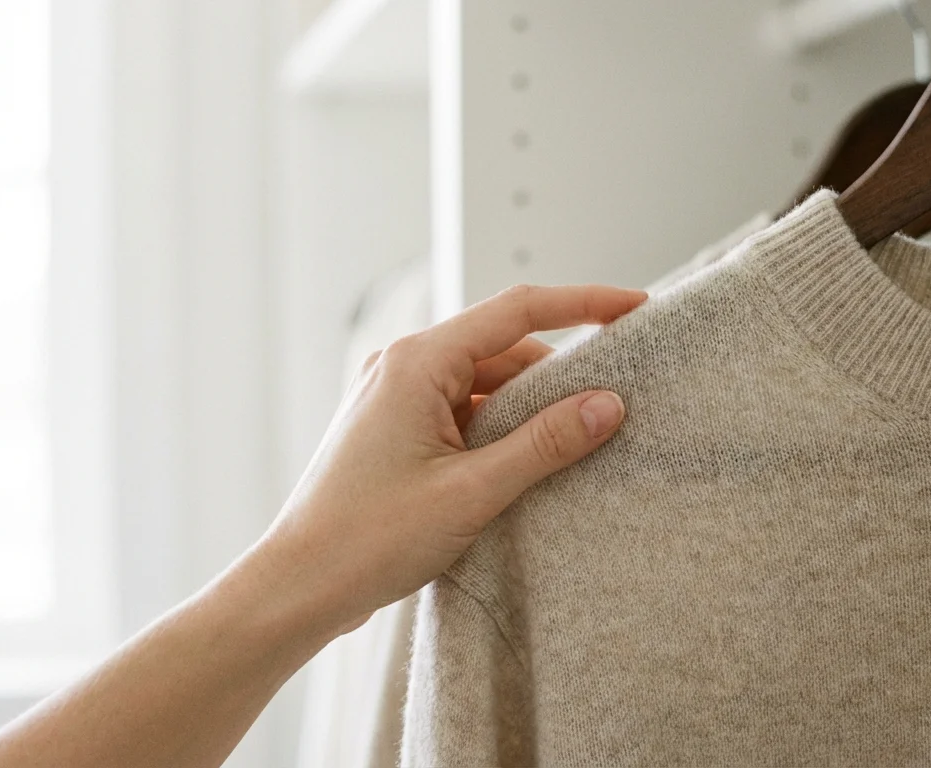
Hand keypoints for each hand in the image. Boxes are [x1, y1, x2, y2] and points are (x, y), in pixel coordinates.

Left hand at [252, 284, 646, 635]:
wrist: (297, 588)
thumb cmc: (365, 540)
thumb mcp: (472, 492)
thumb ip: (545, 444)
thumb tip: (606, 405)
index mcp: (417, 363)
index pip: (519, 311)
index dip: (584, 304)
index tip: (633, 308)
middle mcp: (402, 367)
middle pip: (504, 350)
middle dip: (558, 376)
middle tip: (610, 405)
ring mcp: (395, 398)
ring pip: (484, 385)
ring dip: (527, 411)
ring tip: (569, 449)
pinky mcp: (395, 431)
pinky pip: (462, 413)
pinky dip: (498, 432)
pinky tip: (524, 468)